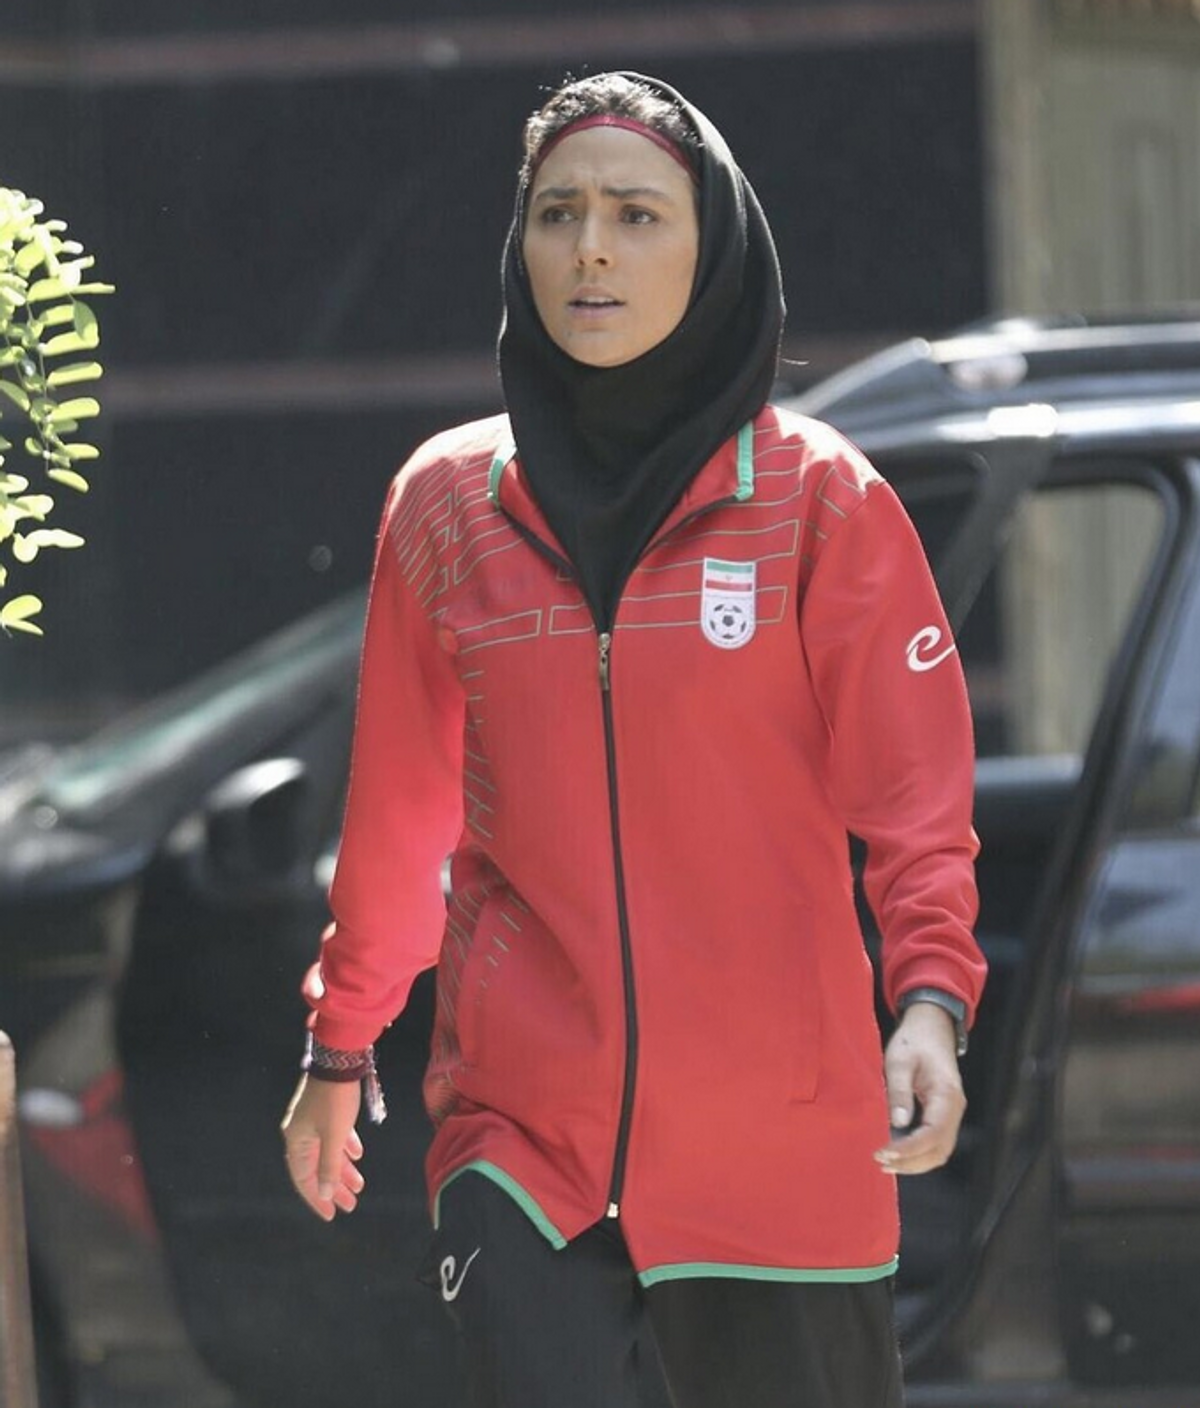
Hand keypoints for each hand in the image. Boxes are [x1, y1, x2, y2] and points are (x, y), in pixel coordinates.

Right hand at [281, 1074, 365, 1220]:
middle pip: (317, 1168)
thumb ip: (329, 1166)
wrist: (340, 1059)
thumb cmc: (335, 1099)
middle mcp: (300, 1133)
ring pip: (327, 1152)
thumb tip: (323, 1193)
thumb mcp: (334, 1135)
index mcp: (296, 1141)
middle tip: (351, 1205)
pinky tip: (357, 1155)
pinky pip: (333, 1136)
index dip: (318, 1198)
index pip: (304, 1179)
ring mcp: (312, 1121)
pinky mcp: (324, 1110)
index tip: (332, 1214)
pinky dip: (345, 1147)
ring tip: (359, 1186)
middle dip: (334, 1187)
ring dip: (342, 1169)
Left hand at [874, 1002, 965, 1175]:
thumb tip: (898, 1123)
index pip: (933, 1133)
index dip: (910, 1148)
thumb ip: (899, 1092)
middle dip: (911, 1162)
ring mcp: (951, 1114)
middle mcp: (954, 1109)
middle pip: (939, 1150)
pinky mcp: (942, 1115)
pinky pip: (934, 1143)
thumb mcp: (899, 1061)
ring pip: (938, 1151)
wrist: (931, 1027)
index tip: (885, 1152)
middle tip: (881, 1161)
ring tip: (885, 1162)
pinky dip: (917, 1153)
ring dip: (914, 1162)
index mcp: (947, 1095)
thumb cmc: (915, 1040)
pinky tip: (896, 1153)